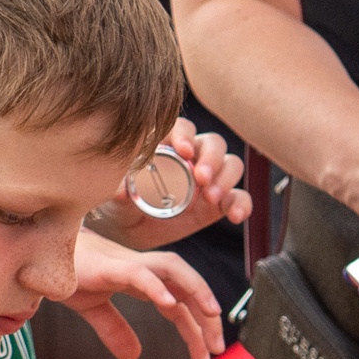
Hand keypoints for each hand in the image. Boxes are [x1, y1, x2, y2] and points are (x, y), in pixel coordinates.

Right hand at [65, 231, 225, 358]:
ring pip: (173, 269)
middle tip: (217, 348)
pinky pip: (137, 272)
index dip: (197, 329)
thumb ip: (116, 330)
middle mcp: (141, 269)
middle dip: (207, 316)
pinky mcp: (108, 265)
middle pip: (186, 286)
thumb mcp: (95, 309)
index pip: (180, 304)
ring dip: (196, 289)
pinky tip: (168, 304)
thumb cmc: (67, 273)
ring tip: (211, 314)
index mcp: (142, 280)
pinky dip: (155, 286)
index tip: (206, 358)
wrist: (35, 255)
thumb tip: (134, 357)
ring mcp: (126, 264)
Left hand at [90, 118, 249, 247]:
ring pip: (230, 164)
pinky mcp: (220, 201)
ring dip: (225, 178)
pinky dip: (241, 204)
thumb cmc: (122, 204)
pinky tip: (235, 216)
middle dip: (210, 158)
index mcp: (166, 145)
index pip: (181, 128)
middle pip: (212, 143)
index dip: (184, 135)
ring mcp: (209, 178)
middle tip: (201, 178)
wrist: (130, 230)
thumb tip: (120, 191)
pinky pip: (239, 197)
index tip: (182, 150)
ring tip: (211, 197)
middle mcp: (191, 156)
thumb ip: (119, 192)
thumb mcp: (116, 199)